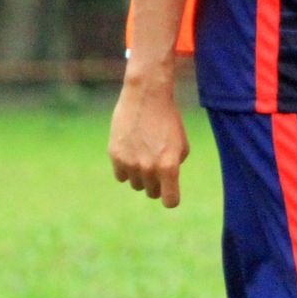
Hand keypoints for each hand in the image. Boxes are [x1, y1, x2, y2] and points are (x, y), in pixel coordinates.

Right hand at [108, 72, 189, 207]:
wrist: (146, 96)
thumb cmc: (168, 120)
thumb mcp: (181, 145)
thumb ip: (174, 168)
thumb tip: (164, 184)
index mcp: (169, 166)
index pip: (170, 202)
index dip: (171, 197)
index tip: (170, 190)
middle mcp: (149, 168)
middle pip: (152, 193)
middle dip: (156, 182)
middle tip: (157, 163)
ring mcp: (130, 163)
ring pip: (136, 185)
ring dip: (140, 175)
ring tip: (144, 153)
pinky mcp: (115, 156)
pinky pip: (121, 176)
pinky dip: (126, 169)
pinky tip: (131, 151)